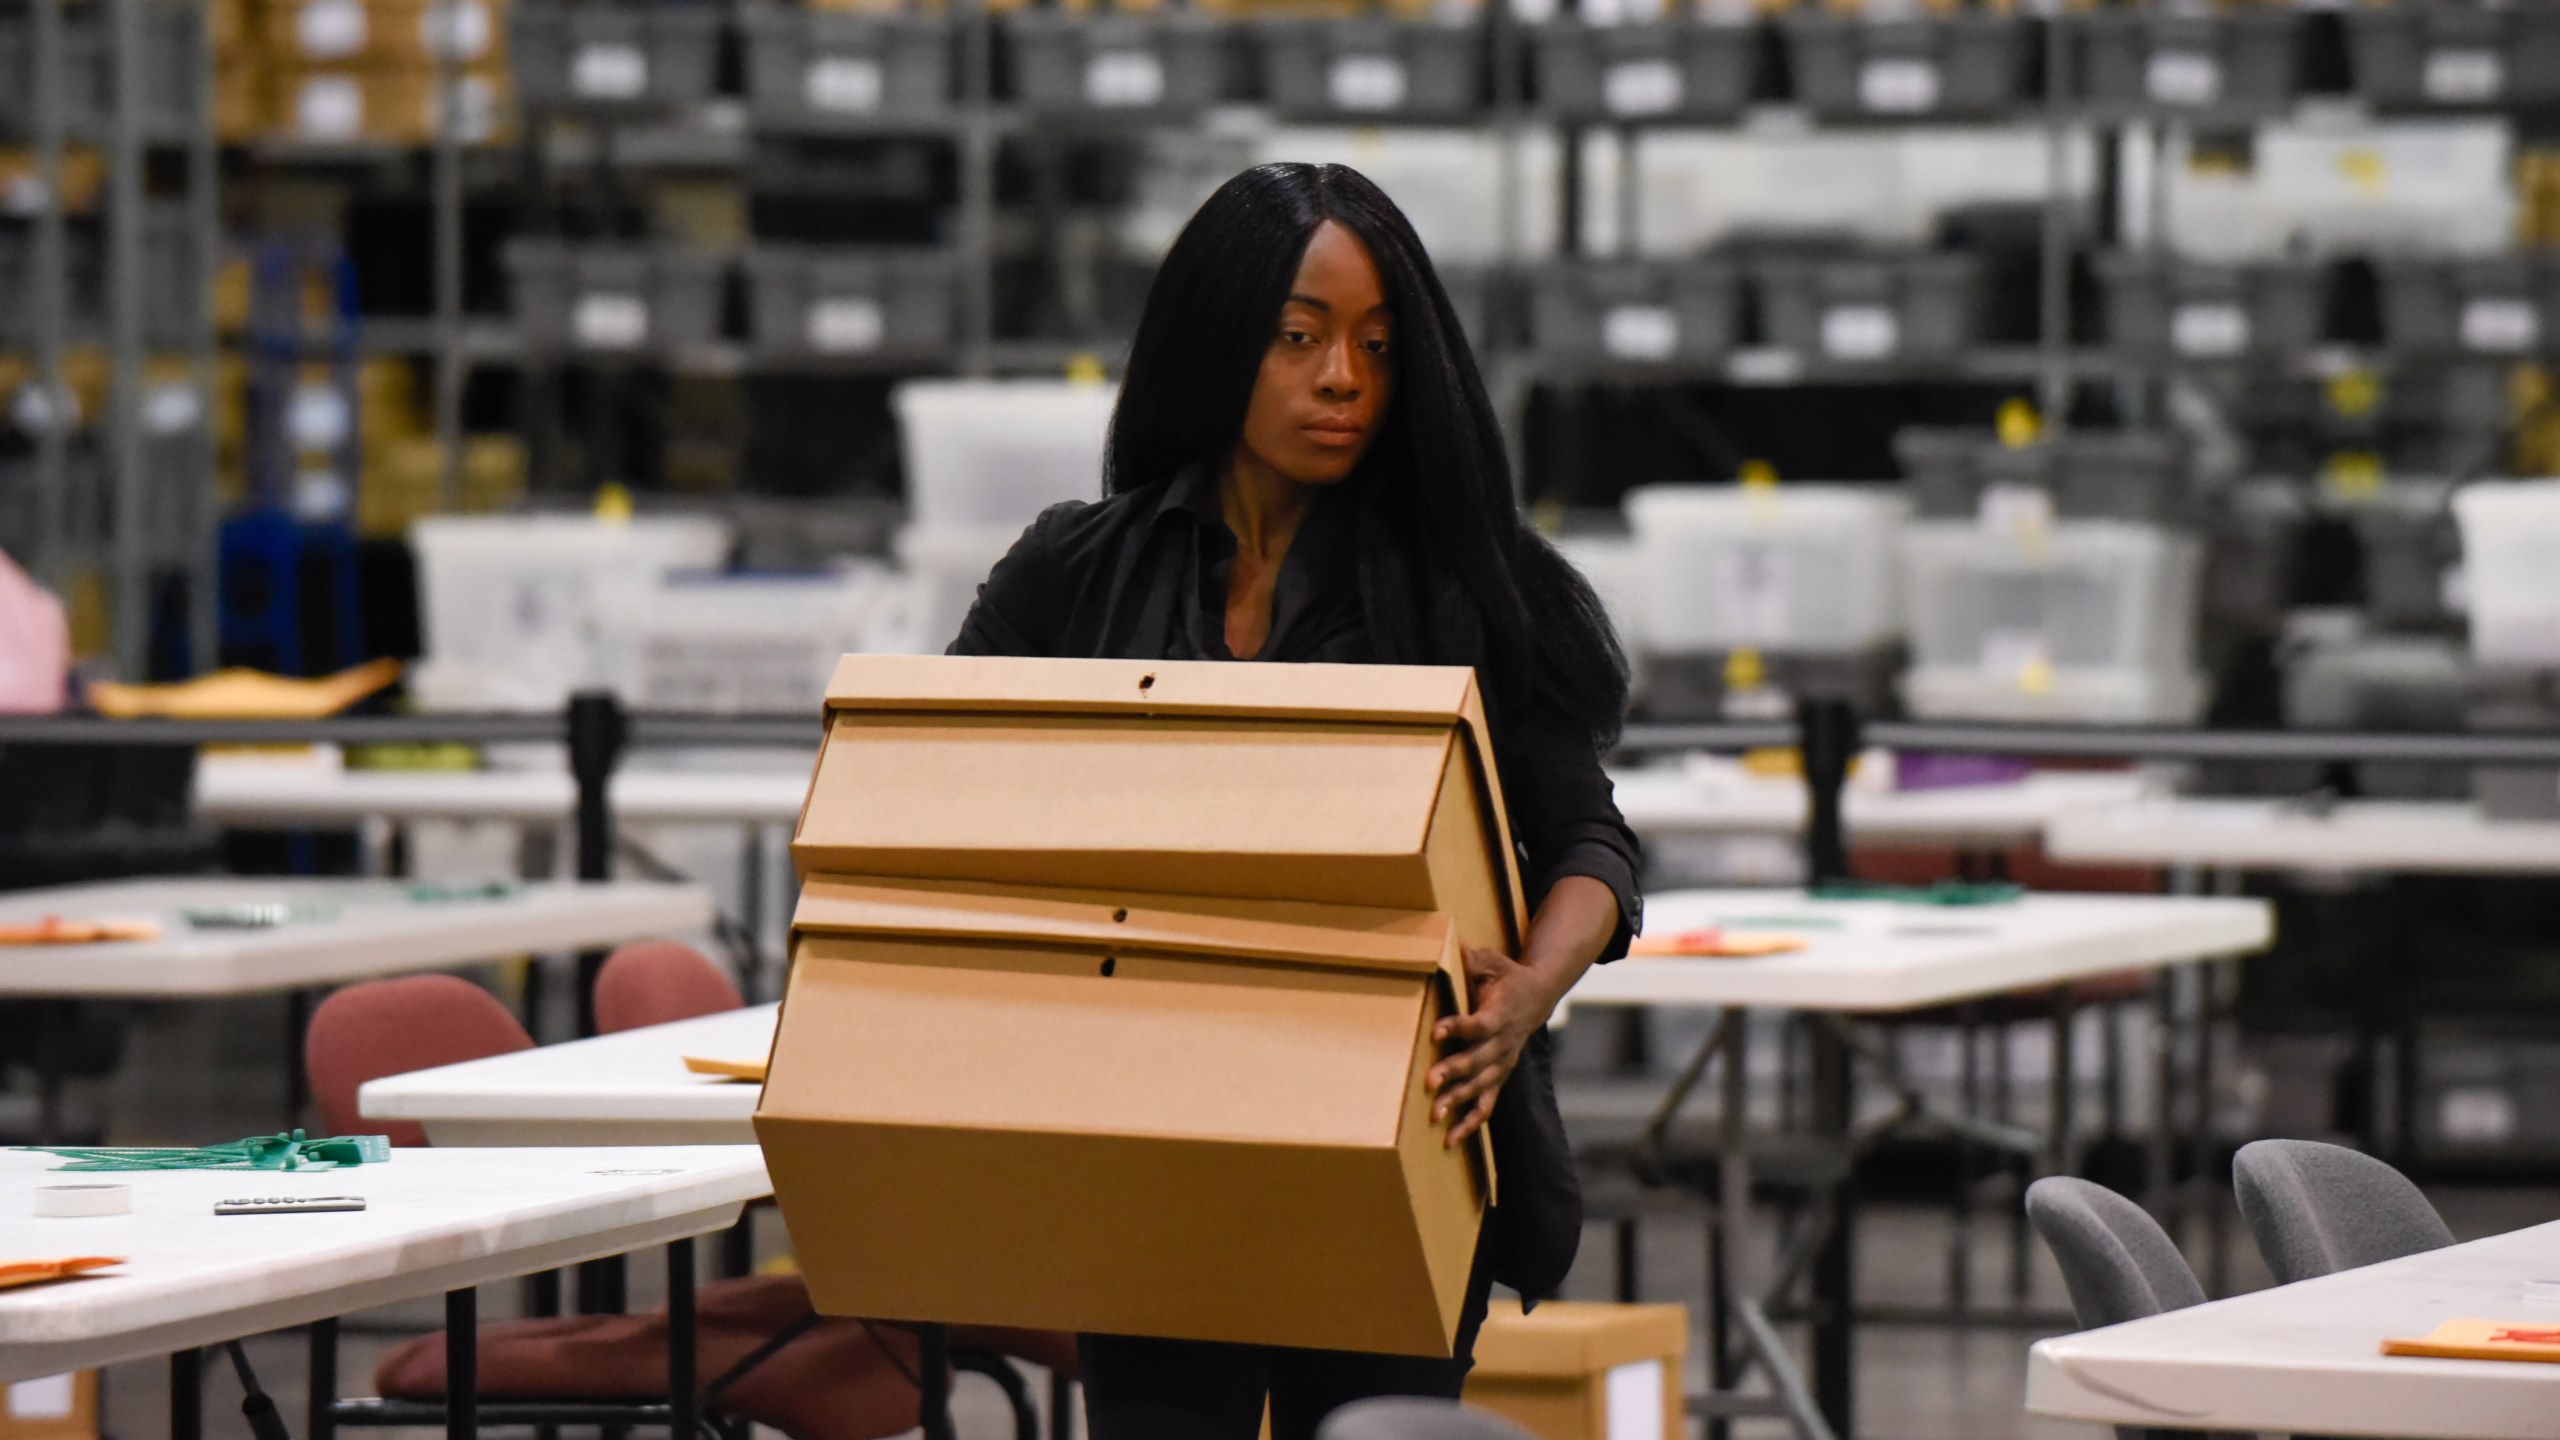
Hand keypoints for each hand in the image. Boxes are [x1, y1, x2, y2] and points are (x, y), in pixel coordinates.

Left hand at [1426, 945, 1554, 1148]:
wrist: (1538, 997)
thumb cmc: (1507, 977)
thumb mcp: (1492, 961)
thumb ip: (1472, 958)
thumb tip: (1451, 943)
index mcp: (1501, 1013)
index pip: (1479, 1024)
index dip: (1458, 1028)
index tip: (1436, 1032)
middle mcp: (1504, 1042)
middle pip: (1478, 1061)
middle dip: (1453, 1072)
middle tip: (1429, 1083)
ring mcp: (1503, 1062)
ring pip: (1481, 1086)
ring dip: (1458, 1101)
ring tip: (1434, 1116)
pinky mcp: (1500, 1076)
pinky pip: (1487, 1103)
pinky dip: (1471, 1122)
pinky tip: (1452, 1139)